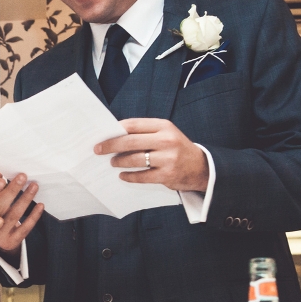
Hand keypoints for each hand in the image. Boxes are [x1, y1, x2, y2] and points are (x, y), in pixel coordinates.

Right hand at [0, 166, 44, 260]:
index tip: (2, 180)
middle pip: (0, 206)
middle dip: (12, 191)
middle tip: (23, 176)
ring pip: (14, 216)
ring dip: (25, 199)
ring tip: (34, 186)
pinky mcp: (10, 241)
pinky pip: (24, 229)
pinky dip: (33, 217)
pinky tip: (40, 206)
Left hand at [94, 119, 208, 191]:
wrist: (202, 167)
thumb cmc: (176, 148)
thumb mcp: (165, 134)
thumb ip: (145, 133)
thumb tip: (115, 135)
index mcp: (164, 126)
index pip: (133, 124)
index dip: (115, 129)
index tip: (102, 134)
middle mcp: (166, 140)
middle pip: (131, 141)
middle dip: (111, 146)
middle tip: (98, 149)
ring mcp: (168, 158)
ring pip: (134, 159)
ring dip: (119, 162)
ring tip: (112, 162)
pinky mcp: (167, 175)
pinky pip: (142, 176)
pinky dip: (129, 176)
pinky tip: (122, 176)